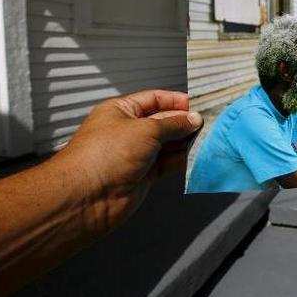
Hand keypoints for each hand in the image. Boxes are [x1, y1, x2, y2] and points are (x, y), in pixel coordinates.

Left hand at [57, 90, 202, 232]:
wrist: (88, 197)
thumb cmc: (108, 153)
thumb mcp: (145, 129)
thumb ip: (173, 124)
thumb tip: (194, 119)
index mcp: (122, 111)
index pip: (153, 99)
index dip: (175, 100)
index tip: (198, 104)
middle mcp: (129, 130)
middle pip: (163, 121)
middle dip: (184, 122)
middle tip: (208, 122)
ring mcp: (137, 153)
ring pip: (168, 143)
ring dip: (186, 141)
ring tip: (207, 138)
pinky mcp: (144, 174)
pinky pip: (168, 163)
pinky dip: (182, 160)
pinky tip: (197, 156)